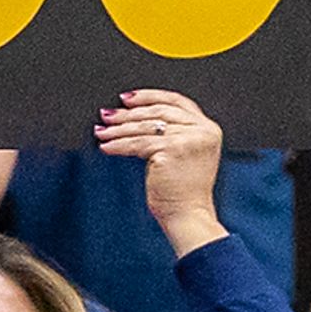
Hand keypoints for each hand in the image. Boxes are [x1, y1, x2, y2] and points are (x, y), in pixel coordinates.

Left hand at [92, 91, 224, 246]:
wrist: (189, 216)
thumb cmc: (185, 193)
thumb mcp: (187, 155)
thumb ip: (174, 134)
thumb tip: (135, 119)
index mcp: (208, 128)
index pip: (176, 101)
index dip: (149, 96)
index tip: (127, 98)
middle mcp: (202, 131)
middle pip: (158, 111)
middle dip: (128, 113)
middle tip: (107, 115)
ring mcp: (188, 139)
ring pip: (145, 127)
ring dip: (119, 129)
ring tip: (102, 132)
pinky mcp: (171, 150)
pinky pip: (138, 143)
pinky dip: (119, 145)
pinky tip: (107, 147)